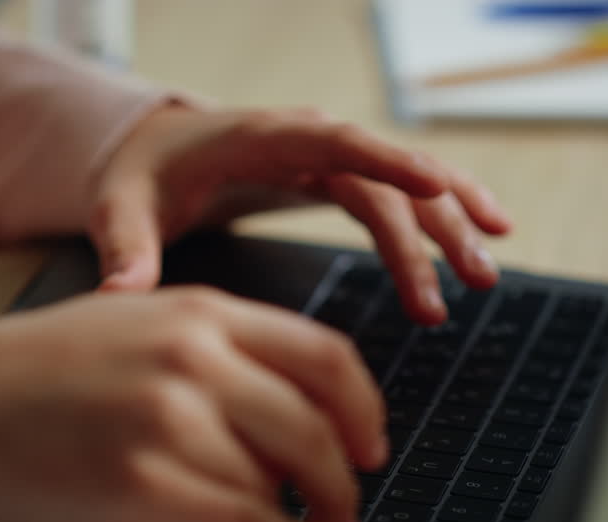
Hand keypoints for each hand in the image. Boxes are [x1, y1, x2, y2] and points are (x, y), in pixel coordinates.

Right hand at [0, 288, 385, 521]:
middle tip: (347, 507)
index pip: (326, 355)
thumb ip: (212, 360)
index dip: (364, 409)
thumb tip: (281, 428)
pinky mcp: (143, 485)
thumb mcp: (130, 329)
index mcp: (199, 312)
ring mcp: (170, 419)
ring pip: (280, 482)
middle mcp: (195, 357)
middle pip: (319, 425)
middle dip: (347, 479)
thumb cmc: (23, 377)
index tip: (370, 445)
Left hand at [89, 105, 511, 324]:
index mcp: (260, 137)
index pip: (335, 142)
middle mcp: (307, 139)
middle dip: (432, 224)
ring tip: (486, 275)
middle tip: (466, 279)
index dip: (388, 162)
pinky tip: (482, 237)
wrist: (155, 150)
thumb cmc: (143, 173)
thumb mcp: (121, 206)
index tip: (434, 189)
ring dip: (450, 225)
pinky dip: (443, 213)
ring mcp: (329, 157)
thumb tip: (121, 297)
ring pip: (405, 186)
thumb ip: (125, 247)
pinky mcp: (339, 176)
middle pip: (385, 175)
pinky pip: (401, 193)